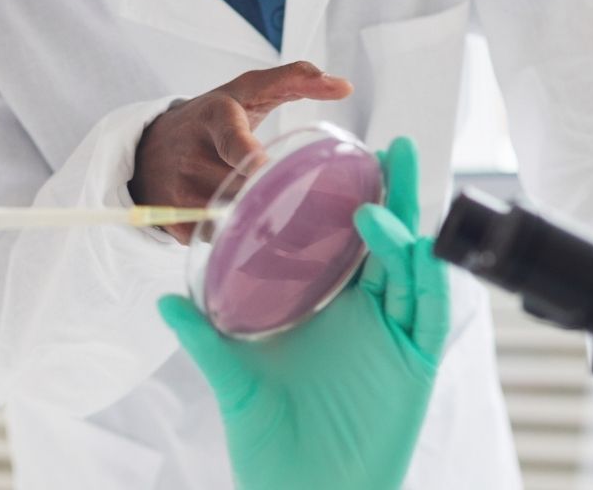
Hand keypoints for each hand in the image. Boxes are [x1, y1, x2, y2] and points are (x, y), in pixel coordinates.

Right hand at [130, 62, 352, 241]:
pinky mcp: (172, 218)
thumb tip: (346, 86)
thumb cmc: (214, 117)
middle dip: (268, 194)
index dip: (247, 155)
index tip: (263, 167)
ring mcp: (178, 188)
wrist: (151, 146)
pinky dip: (234, 234)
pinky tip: (237, 222)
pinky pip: (216, 235)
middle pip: (244, 185)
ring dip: (254, 217)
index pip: (232, 139)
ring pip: (232, 214)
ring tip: (260, 204)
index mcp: (216, 117)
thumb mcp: (246, 91)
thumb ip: (294, 79)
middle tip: (290, 199)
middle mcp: (192, 154)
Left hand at [159, 138, 448, 489]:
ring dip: (403, 230)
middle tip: (394, 148)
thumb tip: (164, 301)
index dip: (354, 200)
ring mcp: (393, 337)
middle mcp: (367, 316)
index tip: (346, 158)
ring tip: (379, 197)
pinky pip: (429, 312)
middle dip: (396, 194)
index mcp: (328, 310)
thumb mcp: (234, 381)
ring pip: (412, 269)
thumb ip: (204, 340)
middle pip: (390, 242)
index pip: (347, 243)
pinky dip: (424, 277)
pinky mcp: (414, 363)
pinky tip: (410, 247)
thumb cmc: (272, 443)